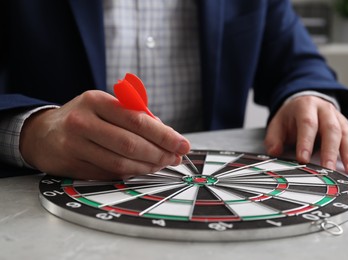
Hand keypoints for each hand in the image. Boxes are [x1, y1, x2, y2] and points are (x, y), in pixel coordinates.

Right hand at [20, 90, 190, 179]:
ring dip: (147, 166)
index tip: (183, 144)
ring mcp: (75, 145)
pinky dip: (131, 173)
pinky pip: (109, 173)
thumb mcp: (105, 106)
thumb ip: (134, 116)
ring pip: (120, 163)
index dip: (164, 135)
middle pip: (130, 143)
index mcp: (96, 100)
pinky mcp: (72, 165)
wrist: (42, 133)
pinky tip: (142, 169)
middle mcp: (83, 121)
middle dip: (160, 153)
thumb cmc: (84, 117)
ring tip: (162, 164)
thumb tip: (166, 134)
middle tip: (175, 158)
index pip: (137, 120)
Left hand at [264, 95, 347, 174]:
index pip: (307, 123)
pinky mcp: (347, 127)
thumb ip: (274, 138)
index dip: (305, 141)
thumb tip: (274, 151)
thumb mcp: (278, 122)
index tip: (302, 159)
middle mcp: (325, 111)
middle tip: (328, 168)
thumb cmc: (292, 115)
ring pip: (346, 135)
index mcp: (306, 106)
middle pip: (330, 129)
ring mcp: (338, 118)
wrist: (307, 101)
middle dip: (330, 150)